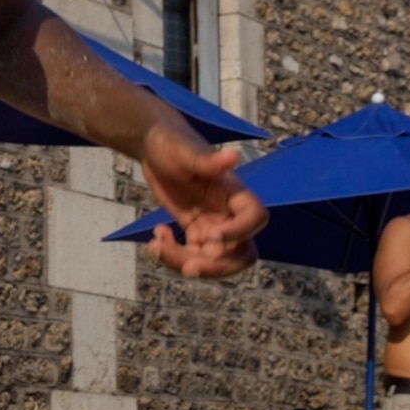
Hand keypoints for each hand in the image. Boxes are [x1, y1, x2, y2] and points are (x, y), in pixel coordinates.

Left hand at [136, 120, 261, 278]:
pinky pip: (191, 256)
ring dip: (185, 262)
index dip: (238, 233)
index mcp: (234, 191)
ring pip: (212, 261)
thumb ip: (207, 160)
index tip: (208, 235)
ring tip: (156, 246)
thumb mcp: (184, 150)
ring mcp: (213, 225)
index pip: (255, 218)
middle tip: (187, 268)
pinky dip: (173, 256)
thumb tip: (233, 157)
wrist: (154, 147)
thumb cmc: (172, 142)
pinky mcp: (195, 231)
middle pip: (241, 253)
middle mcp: (229, 212)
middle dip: (216, 267)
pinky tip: (156, 238)